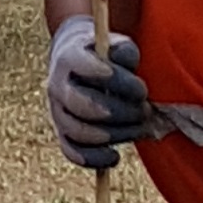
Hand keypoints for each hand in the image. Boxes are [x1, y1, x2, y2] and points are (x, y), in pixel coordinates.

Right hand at [45, 15, 154, 170]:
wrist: (77, 61)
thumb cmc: (105, 53)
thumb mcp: (115, 44)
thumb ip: (125, 51)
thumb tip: (129, 64)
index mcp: (69, 57)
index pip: (84, 68)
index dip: (113, 79)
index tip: (140, 88)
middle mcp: (57, 86)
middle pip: (82, 106)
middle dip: (119, 112)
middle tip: (145, 110)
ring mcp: (57, 112)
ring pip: (79, 132)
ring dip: (115, 135)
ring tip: (140, 128)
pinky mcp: (62, 133)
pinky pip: (72, 152)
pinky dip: (94, 159)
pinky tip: (114, 156)